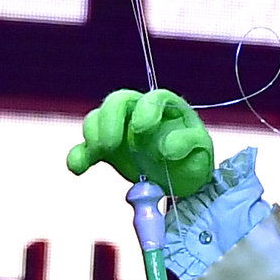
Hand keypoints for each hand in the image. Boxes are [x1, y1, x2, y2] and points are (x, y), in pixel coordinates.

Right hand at [68, 88, 219, 203]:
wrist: (179, 181)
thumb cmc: (192, 161)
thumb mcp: (201, 153)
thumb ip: (187, 144)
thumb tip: (166, 146)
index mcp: (168, 109)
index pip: (154, 98)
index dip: (146, 110)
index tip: (143, 129)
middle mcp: (139, 112)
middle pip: (118, 101)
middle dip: (110, 119)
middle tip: (110, 144)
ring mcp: (119, 128)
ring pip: (97, 118)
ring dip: (93, 135)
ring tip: (100, 154)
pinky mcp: (104, 149)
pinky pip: (84, 147)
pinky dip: (78, 156)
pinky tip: (79, 168)